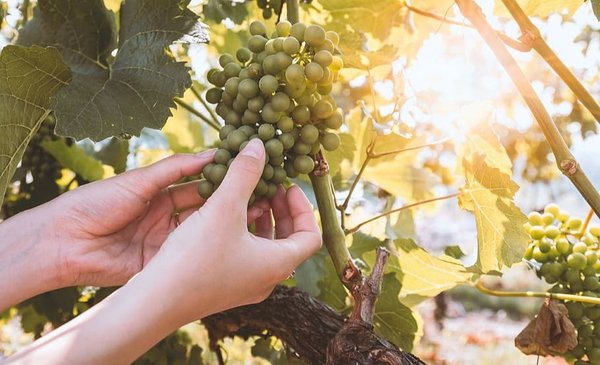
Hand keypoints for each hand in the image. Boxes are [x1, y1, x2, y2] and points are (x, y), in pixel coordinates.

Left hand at [41, 150, 264, 287]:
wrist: (63, 243)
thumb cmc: (96, 203)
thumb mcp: (140, 181)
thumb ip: (176, 169)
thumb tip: (211, 154)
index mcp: (159, 193)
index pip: (197, 183)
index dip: (220, 178)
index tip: (248, 169)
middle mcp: (165, 217)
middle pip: (203, 208)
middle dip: (228, 201)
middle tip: (260, 193)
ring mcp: (164, 242)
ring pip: (200, 231)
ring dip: (223, 224)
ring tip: (254, 214)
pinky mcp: (161, 263)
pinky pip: (188, 253)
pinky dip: (207, 246)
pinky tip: (230, 239)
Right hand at [146, 139, 321, 322]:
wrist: (156, 301)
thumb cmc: (195, 256)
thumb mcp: (224, 207)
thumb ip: (244, 173)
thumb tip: (259, 145)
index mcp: (278, 264)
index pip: (311, 236)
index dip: (303, 207)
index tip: (287, 187)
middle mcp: (267, 280)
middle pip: (289, 241)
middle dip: (281, 210)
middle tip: (269, 186)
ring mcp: (246, 286)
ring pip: (266, 248)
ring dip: (261, 220)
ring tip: (246, 196)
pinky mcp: (225, 287)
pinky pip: (246, 256)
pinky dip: (243, 233)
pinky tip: (222, 216)